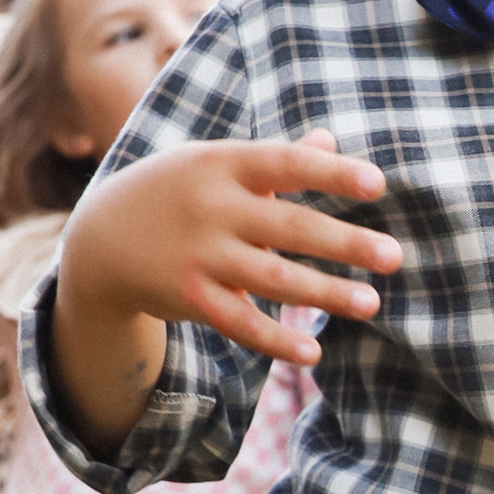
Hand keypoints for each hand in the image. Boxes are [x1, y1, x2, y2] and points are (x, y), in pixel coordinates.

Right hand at [66, 128, 401, 366]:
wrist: (99, 237)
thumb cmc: (174, 191)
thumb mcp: (214, 164)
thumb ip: (272, 160)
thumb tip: (330, 141)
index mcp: (223, 165)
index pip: (286, 164)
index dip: (333, 173)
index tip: (379, 184)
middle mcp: (213, 209)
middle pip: (290, 227)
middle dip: (346, 244)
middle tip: (394, 257)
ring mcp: (200, 256)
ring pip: (273, 279)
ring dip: (326, 295)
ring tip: (371, 304)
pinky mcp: (191, 298)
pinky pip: (240, 323)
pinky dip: (276, 340)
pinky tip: (313, 352)